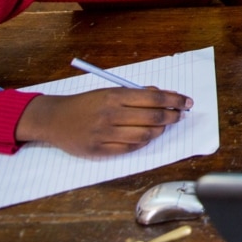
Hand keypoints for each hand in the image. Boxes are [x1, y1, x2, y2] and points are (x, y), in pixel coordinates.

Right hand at [14, 87, 191, 156]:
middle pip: (152, 117)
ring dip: (160, 131)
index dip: (174, 100)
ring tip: (164, 126)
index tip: (187, 102)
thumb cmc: (86, 103)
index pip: (153, 98)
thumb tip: (164, 95)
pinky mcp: (99, 150)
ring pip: (144, 135)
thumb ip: (135, 94)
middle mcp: (110, 114)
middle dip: (172, 116)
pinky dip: (143, 143)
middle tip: (179, 115)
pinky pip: (129, 148)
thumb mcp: (109, 91)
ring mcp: (104, 134)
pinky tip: (147, 137)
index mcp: (114, 96)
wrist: (55, 119)